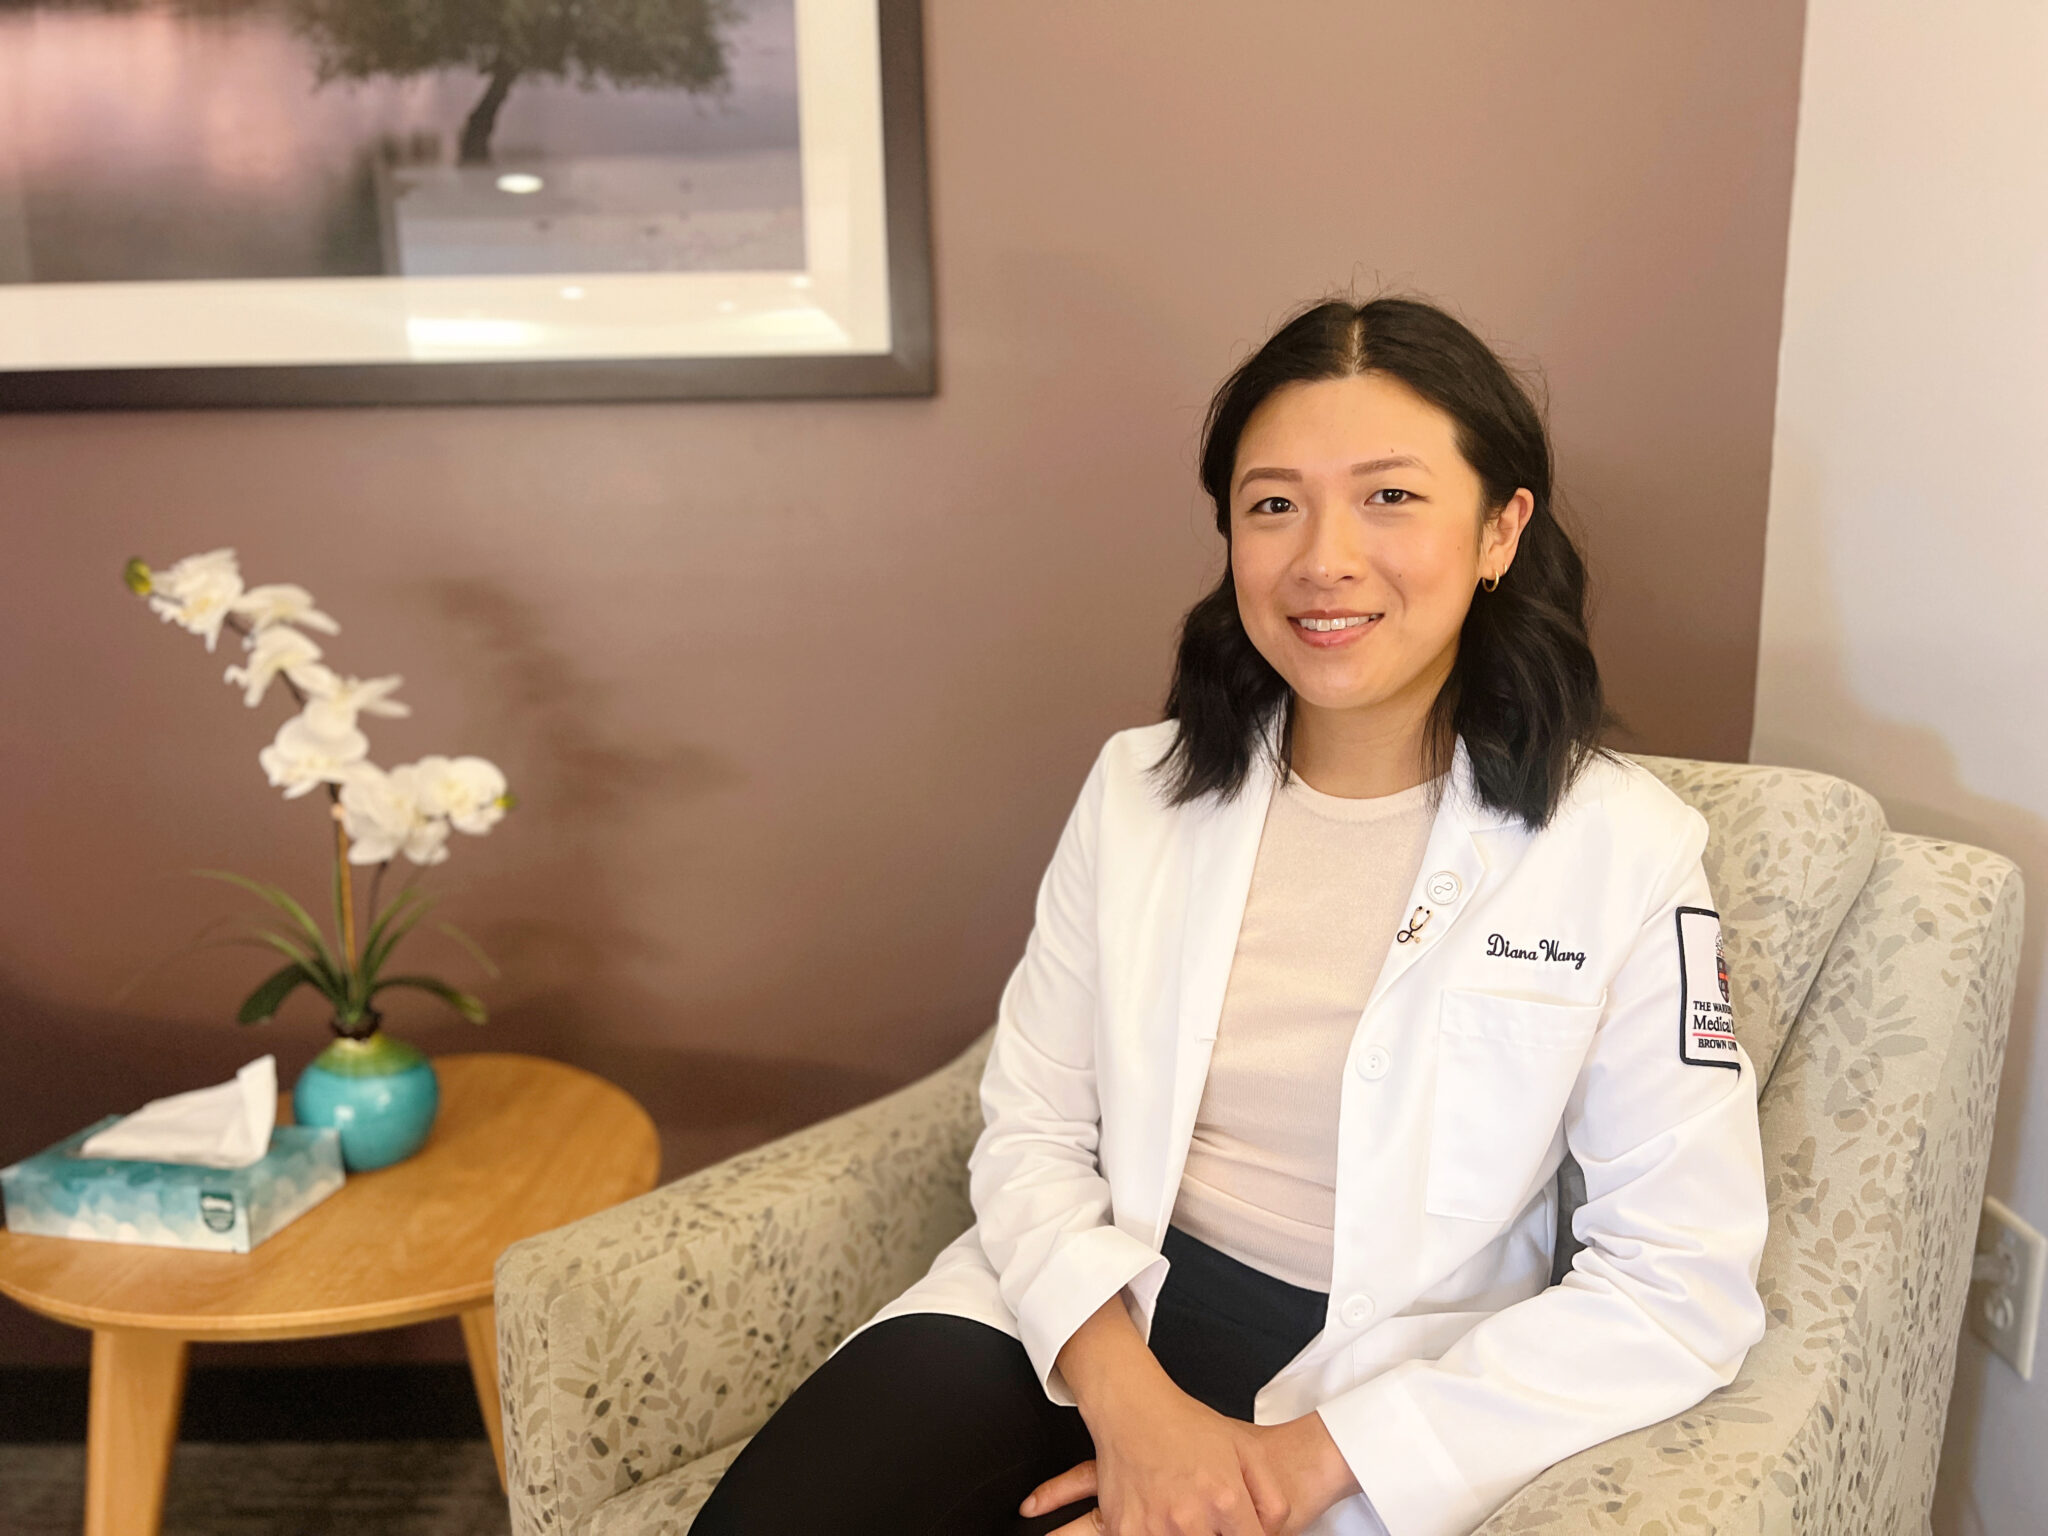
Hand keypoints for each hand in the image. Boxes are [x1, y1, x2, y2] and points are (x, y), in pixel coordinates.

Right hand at [1020, 1378, 1353, 1535]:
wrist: (1130, 1408)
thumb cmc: (1185, 1425)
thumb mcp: (1245, 1449)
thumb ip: (1272, 1498)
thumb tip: (1273, 1534)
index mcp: (1223, 1500)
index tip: (1241, 1530)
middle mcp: (1188, 1519)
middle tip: (1211, 1519)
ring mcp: (1153, 1528)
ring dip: (1186, 1535)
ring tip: (1185, 1514)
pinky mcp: (1124, 1531)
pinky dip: (1157, 1532)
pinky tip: (1160, 1516)